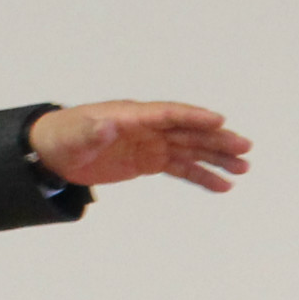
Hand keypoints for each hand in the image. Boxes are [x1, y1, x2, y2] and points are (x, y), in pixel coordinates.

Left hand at [29, 101, 252, 192]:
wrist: (54, 151)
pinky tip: (222, 185)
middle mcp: (147, 127)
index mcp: (131, 115)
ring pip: (190, 150)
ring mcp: (151, 144)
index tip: (219, 121)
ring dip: (217, 158)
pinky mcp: (149, 161)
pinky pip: (180, 167)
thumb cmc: (63, 137)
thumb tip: (107, 126)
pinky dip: (201, 176)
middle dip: (216, 139)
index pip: (168, 114)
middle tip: (244, 148)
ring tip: (243, 169)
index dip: (193, 117)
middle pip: (188, 131)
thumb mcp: (75, 136)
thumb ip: (93, 132)